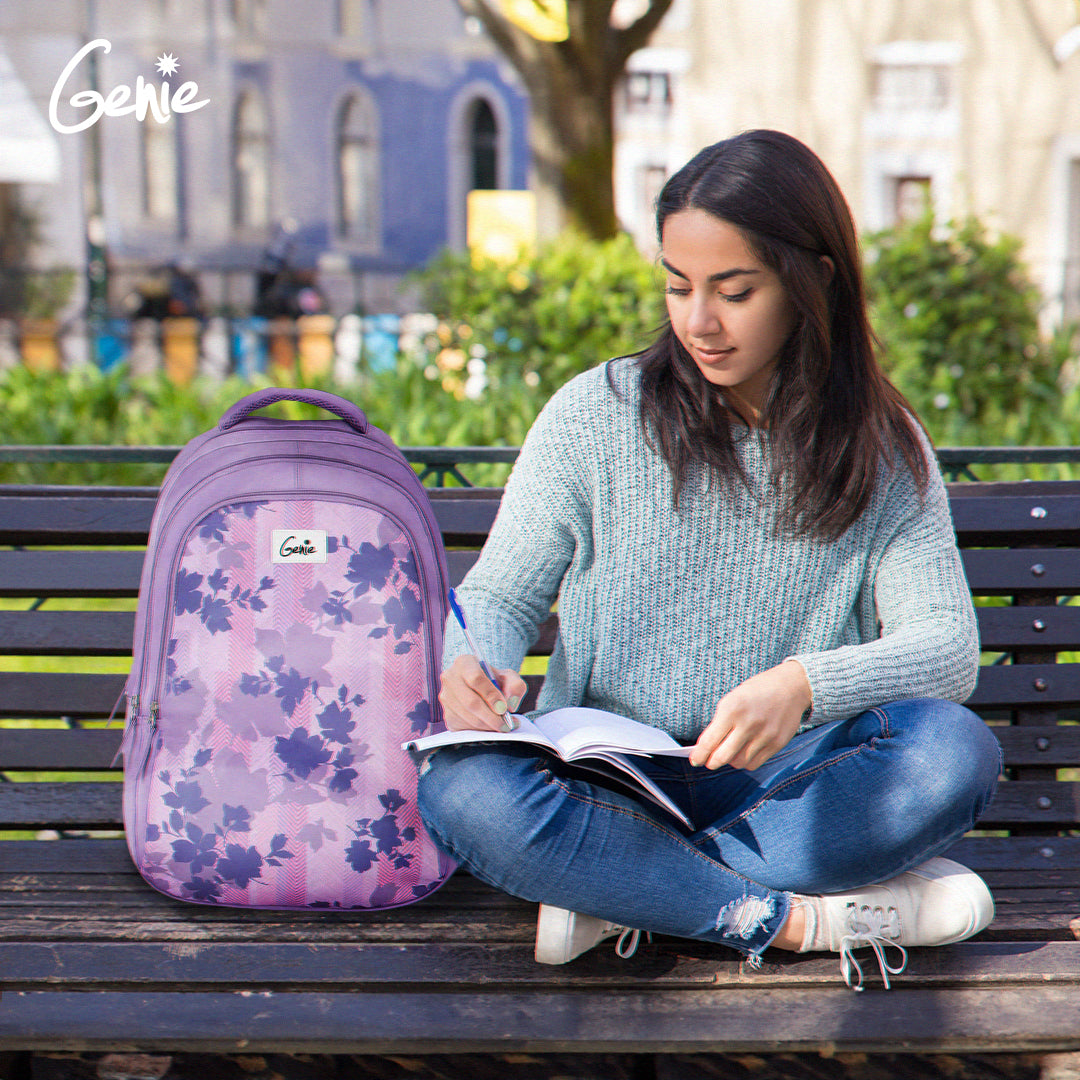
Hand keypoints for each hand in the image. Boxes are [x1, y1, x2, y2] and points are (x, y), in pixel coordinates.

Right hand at [439, 654, 527, 731]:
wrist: (482, 689)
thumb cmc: (495, 681)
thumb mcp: (509, 677)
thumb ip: (515, 686)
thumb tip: (510, 704)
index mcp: (465, 662)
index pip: (476, 678)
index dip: (491, 695)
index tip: (503, 708)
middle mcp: (450, 678)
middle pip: (470, 701)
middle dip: (491, 717)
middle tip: (506, 724)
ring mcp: (446, 697)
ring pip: (467, 716)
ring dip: (488, 725)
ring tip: (503, 726)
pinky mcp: (447, 714)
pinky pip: (463, 726)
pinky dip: (480, 731)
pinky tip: (491, 727)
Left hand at [690, 660, 812, 770]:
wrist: (791, 686)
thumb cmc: (757, 691)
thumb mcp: (733, 698)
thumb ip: (720, 722)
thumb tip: (707, 746)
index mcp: (732, 708)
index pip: (709, 740)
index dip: (699, 754)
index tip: (695, 759)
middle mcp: (748, 723)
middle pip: (722, 757)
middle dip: (712, 762)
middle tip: (709, 761)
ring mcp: (764, 735)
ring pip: (739, 762)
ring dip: (730, 761)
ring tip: (729, 752)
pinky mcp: (777, 743)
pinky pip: (755, 763)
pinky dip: (746, 761)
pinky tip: (744, 752)